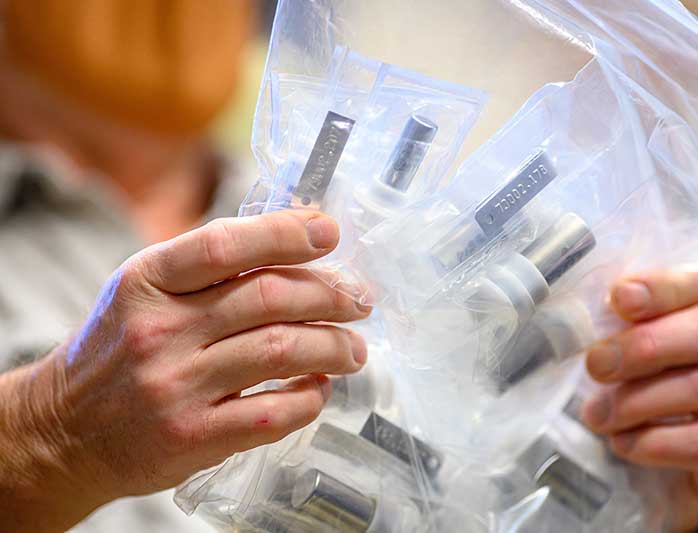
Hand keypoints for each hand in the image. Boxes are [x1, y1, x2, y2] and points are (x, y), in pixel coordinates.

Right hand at [0, 210, 369, 531]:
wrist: (63, 430)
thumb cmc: (118, 349)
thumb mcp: (143, 291)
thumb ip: (208, 268)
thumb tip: (296, 243)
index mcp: (147, 281)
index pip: (225, 244)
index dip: (286, 233)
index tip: (330, 232)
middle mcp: (159, 330)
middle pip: (268, 296)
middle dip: (330, 294)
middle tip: (360, 300)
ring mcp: (175, 386)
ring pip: (281, 350)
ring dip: (334, 346)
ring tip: (355, 348)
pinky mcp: (191, 437)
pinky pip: (272, 413)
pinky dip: (309, 397)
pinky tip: (320, 388)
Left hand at [581, 262, 697, 531]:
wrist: (673, 474)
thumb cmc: (649, 396)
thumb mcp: (640, 354)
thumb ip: (624, 327)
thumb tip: (579, 313)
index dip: (666, 286)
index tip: (618, 297)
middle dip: (647, 345)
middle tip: (596, 364)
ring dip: (639, 399)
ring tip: (595, 414)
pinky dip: (655, 441)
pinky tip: (621, 442)